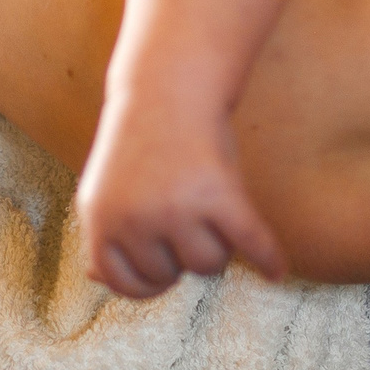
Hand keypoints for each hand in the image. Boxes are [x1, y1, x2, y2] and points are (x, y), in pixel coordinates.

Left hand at [76, 88, 284, 298]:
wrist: (167, 86)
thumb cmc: (141, 143)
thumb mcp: (109, 186)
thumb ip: (104, 232)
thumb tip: (93, 277)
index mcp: (99, 218)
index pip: (125, 282)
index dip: (149, 281)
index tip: (165, 272)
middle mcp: (132, 218)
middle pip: (172, 274)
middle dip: (183, 251)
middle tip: (185, 211)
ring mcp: (174, 208)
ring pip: (208, 264)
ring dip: (217, 243)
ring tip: (209, 209)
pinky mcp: (217, 194)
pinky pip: (250, 243)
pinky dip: (268, 258)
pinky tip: (276, 271)